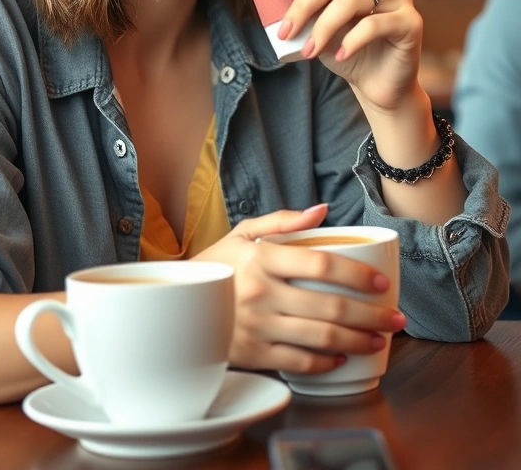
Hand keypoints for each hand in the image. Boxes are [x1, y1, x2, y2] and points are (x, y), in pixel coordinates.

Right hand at [194, 206, 404, 374]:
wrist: (177, 301)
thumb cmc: (218, 264)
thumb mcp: (243, 232)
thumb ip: (284, 221)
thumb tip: (323, 211)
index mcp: (262, 257)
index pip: (321, 265)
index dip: (358, 276)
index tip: (382, 283)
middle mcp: (261, 292)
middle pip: (330, 307)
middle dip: (372, 315)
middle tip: (396, 319)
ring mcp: (257, 327)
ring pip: (321, 338)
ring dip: (358, 340)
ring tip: (379, 338)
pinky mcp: (252, 355)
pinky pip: (299, 362)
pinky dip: (327, 362)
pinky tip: (343, 356)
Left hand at [269, 0, 422, 111]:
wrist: (376, 82)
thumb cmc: (343, 43)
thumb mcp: (317, 15)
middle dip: (302, 3)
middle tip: (284, 30)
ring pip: (350, 0)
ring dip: (321, 28)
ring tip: (308, 51)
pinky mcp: (411, 21)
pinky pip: (373, 25)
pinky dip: (350, 41)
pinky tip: (339, 55)